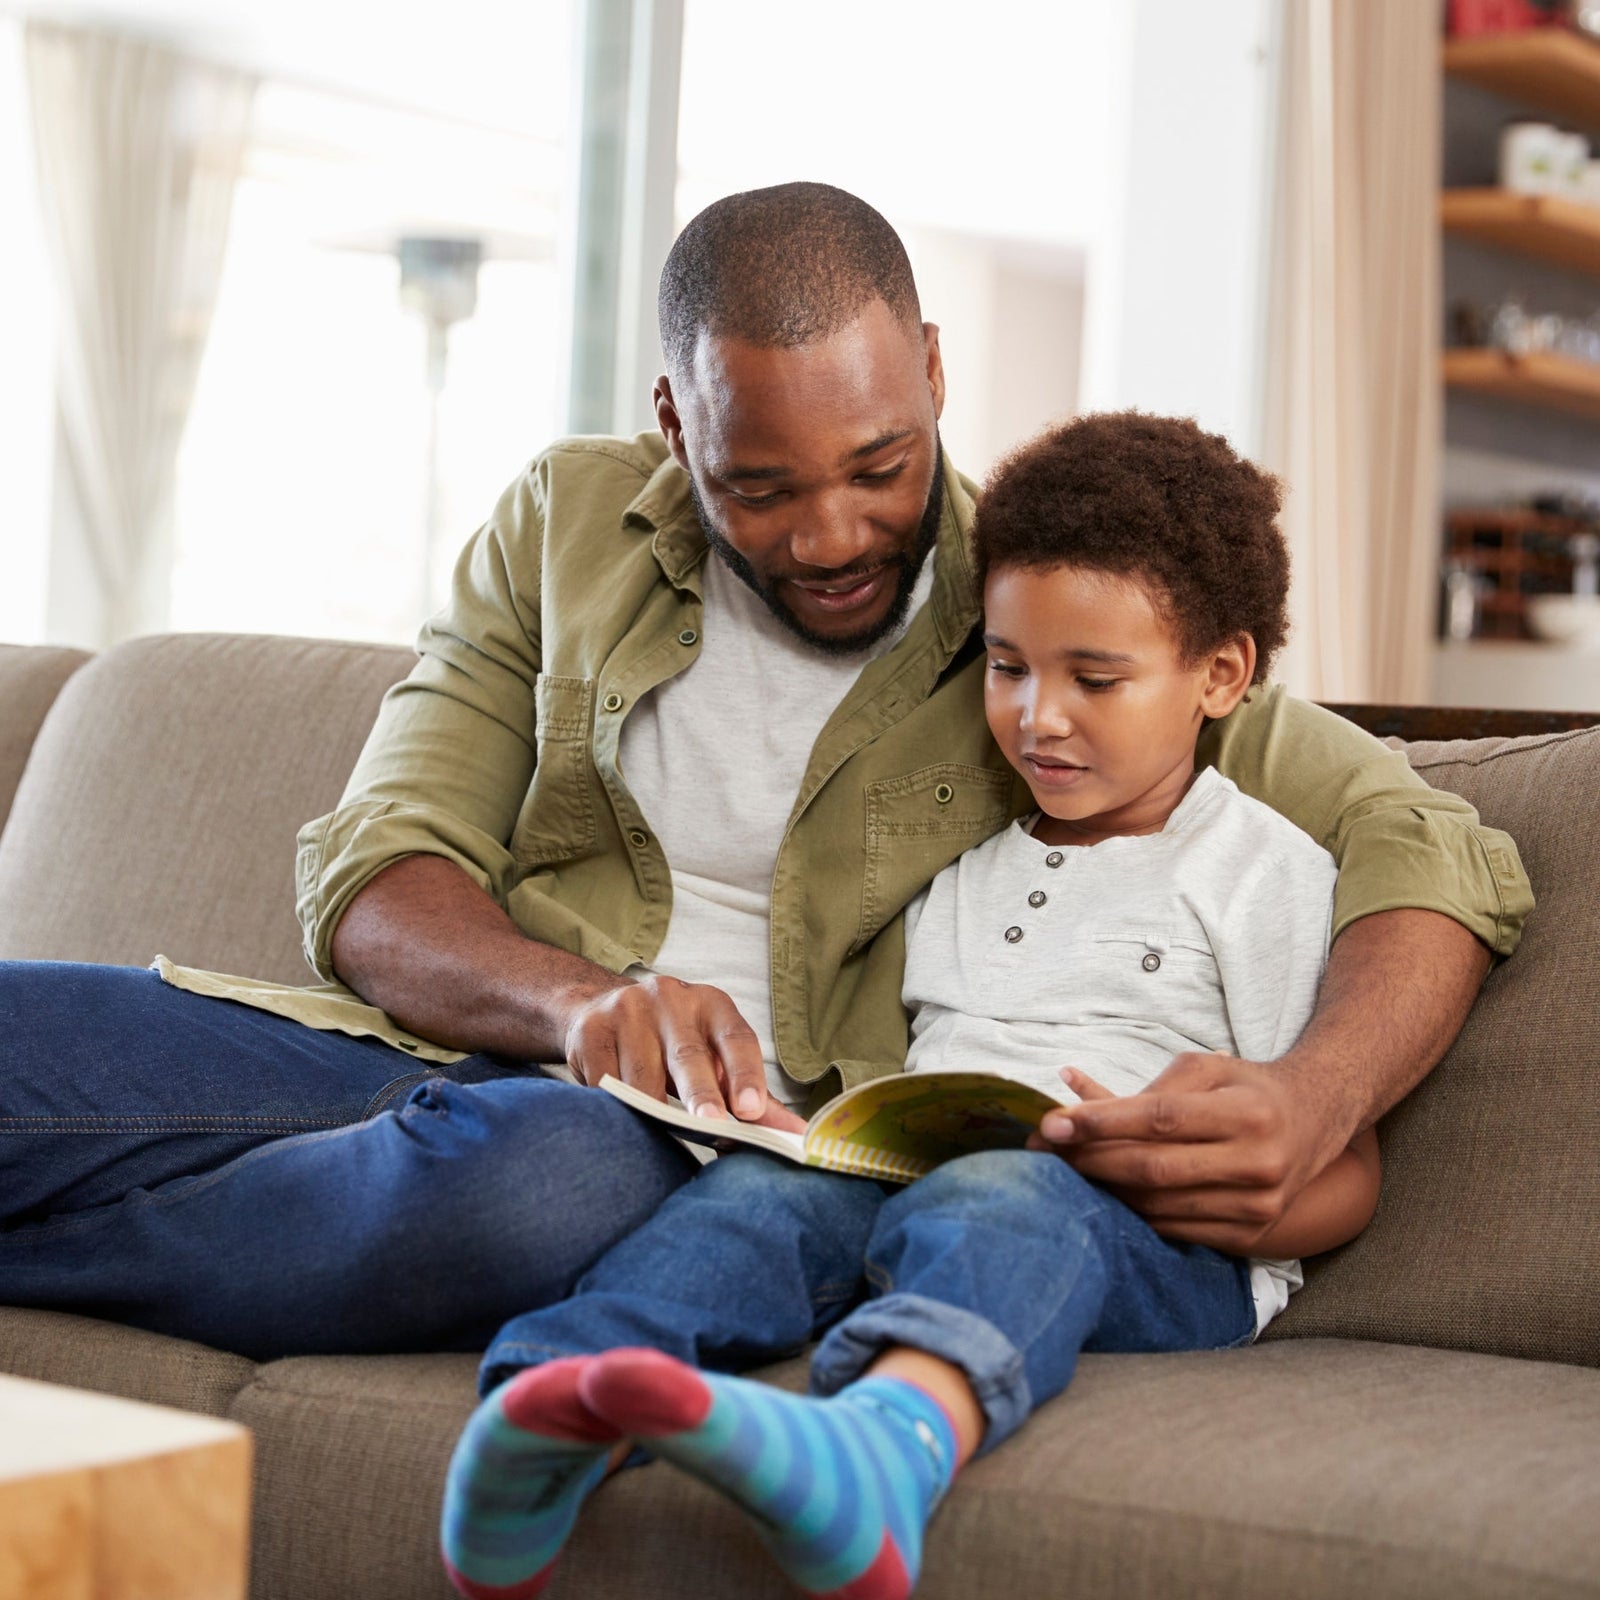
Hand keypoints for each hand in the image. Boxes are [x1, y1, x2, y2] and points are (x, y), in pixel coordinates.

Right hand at [561, 975, 769, 1122]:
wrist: (602, 1006)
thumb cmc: (673, 1041)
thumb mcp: (714, 1055)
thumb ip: (750, 1094)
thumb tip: (794, 1135)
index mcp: (712, 1005)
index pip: (736, 1039)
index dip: (746, 1074)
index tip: (752, 1109)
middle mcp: (671, 999)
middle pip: (689, 1055)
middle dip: (702, 1094)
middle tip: (714, 1126)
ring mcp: (626, 1011)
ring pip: (641, 1076)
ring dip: (652, 1112)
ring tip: (661, 1136)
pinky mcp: (590, 1030)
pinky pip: (604, 1082)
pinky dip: (615, 1107)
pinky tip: (621, 1120)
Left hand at [1027, 1053, 1332, 1252]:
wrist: (1314, 1123)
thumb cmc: (1247, 1088)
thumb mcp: (1207, 1069)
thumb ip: (1151, 1088)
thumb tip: (1077, 1097)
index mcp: (1247, 1113)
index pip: (1161, 1119)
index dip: (1102, 1122)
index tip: (1054, 1121)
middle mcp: (1258, 1163)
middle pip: (1153, 1169)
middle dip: (1089, 1159)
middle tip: (1044, 1148)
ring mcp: (1257, 1206)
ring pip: (1158, 1206)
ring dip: (1102, 1189)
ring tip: (1063, 1169)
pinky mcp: (1250, 1235)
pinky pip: (1174, 1229)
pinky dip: (1133, 1212)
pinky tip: (1103, 1193)